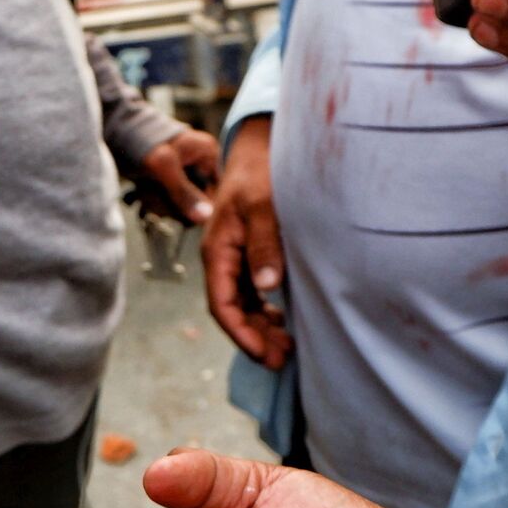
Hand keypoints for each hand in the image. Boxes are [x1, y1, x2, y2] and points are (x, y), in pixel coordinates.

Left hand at [129, 129, 220, 225]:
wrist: (113, 131)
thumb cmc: (140, 141)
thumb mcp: (164, 167)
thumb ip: (184, 194)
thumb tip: (205, 218)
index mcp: (208, 156)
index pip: (215, 195)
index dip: (197, 207)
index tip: (176, 205)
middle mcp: (199, 166)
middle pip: (196, 205)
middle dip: (171, 203)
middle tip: (155, 189)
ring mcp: (183, 176)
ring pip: (179, 208)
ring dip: (158, 202)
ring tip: (146, 186)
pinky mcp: (167, 183)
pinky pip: (166, 204)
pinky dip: (152, 200)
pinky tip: (142, 188)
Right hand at [201, 117, 291, 369]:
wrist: (261, 148)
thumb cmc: (260, 172)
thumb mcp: (263, 204)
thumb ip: (265, 243)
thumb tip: (266, 286)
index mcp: (219, 251)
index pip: (222, 304)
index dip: (241, 333)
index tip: (265, 353)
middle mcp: (224, 259)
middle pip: (233, 310)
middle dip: (255, 338)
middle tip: (284, 359)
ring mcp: (237, 259)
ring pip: (244, 304)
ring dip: (262, 328)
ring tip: (288, 348)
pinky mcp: (251, 255)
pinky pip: (254, 293)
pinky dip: (267, 310)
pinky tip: (285, 320)